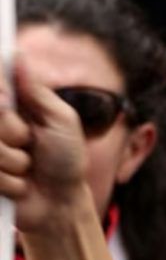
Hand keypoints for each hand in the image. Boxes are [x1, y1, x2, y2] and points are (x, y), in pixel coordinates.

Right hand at [0, 61, 94, 232]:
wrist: (59, 203)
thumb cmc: (65, 160)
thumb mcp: (61, 121)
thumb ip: (38, 91)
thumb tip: (18, 56)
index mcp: (7, 104)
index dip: (1, 96)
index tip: (9, 102)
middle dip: (13, 131)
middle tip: (30, 142)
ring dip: (15, 161)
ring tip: (27, 166)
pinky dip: (11, 182)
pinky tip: (20, 184)